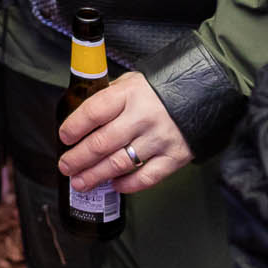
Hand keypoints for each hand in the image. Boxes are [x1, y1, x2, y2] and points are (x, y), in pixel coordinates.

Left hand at [57, 71, 192, 194]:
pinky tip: (114, 185)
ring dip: (96, 175)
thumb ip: (109, 96)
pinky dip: (128, 185)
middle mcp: (142, 116)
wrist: (204, 94)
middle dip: (78, 158)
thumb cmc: (161, 89)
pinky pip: (146, 177)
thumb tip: (81, 114)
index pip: (93, 112)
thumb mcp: (132, 82)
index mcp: (129, 94)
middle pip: (102, 143)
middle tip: (65, 166)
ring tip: (81, 182)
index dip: (74, 127)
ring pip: (120, 163)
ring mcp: (159, 138)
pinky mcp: (174, 157)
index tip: (64, 137)